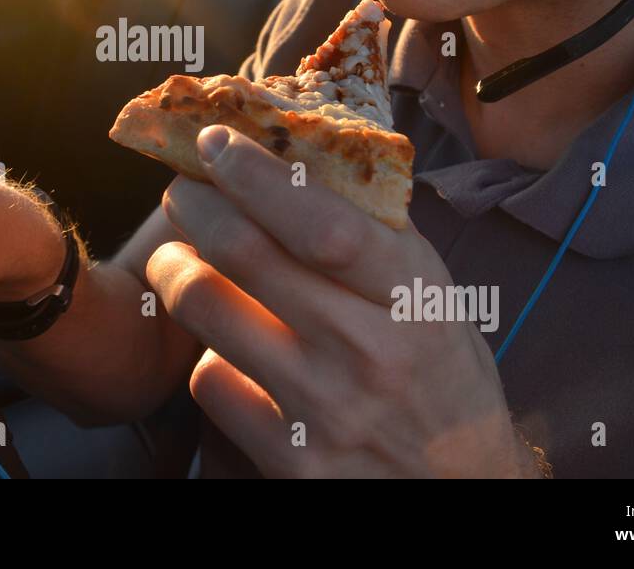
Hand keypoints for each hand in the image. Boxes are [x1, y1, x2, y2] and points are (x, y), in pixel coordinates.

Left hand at [147, 124, 542, 477]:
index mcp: (411, 296)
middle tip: (182, 192)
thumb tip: (297, 156)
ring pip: (207, 310)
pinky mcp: (289, 459)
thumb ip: (375, 234)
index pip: (321, 223)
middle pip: (244, 253)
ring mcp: (324, 408)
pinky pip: (210, 382)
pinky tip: (219, 344)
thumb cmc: (442, 375)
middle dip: (195, 206)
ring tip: (176, 260)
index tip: (218, 143)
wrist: (459, 489)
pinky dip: (203, 352)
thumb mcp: (433, 295)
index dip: (257, 176)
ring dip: (174, 270)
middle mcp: (367, 349)